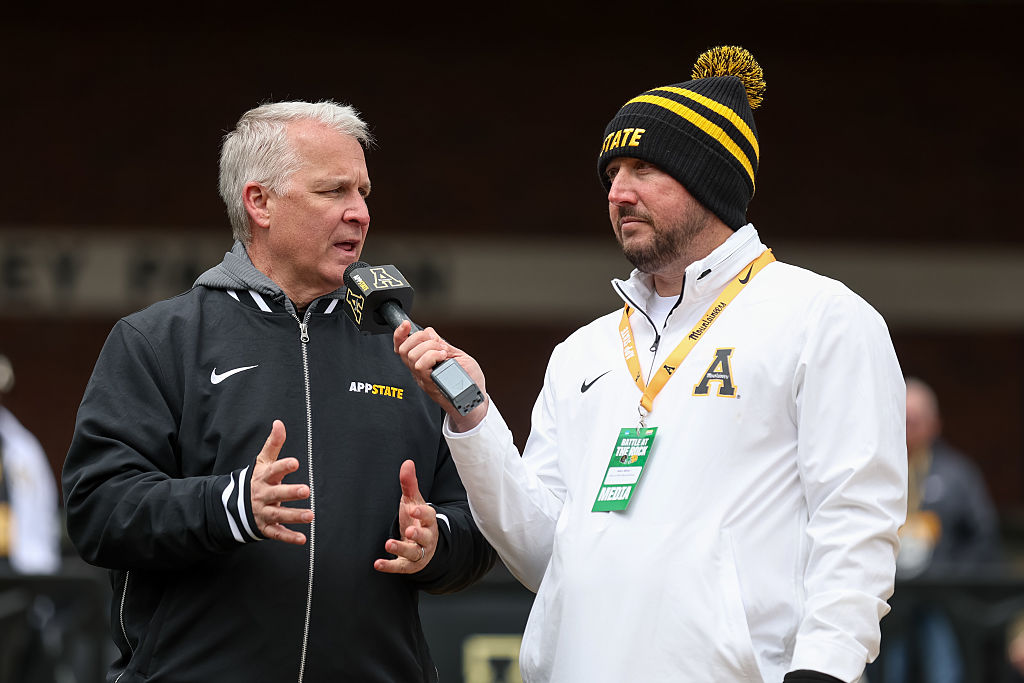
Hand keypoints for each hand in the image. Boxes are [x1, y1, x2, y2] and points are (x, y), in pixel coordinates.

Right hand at [251, 420, 311, 544]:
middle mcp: (262, 495)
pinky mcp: (264, 527)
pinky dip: (288, 537)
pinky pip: (276, 533)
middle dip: (290, 492)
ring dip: (294, 515)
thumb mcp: (262, 462)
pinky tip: (302, 539)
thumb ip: (273, 444)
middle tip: (306, 490)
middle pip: (276, 493)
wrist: (233, 505)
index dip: (283, 466)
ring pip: (278, 514)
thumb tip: (279, 422)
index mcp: (262, 477)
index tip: (295, 462)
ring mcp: (262, 512)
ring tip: (311, 515)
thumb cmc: (255, 480)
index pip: (273, 470)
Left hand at [374, 460, 437, 573]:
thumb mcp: (413, 501)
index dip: (421, 512)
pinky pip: (401, 567)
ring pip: (414, 553)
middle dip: (418, 533)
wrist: (424, 544)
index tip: (413, 509)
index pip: (428, 515)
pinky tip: (377, 564)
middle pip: (425, 536)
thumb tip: (407, 462)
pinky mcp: (409, 564)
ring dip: (402, 549)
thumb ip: (409, 484)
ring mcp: (418, 552)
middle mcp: (426, 537)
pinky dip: (389, 566)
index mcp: (428, 520)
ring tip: (389, 544)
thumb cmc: (416, 519)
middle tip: (409, 530)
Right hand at [393, 320, 487, 431]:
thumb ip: (442, 344)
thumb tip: (429, 332)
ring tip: (443, 352)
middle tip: (437, 343)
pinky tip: (443, 357)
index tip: (406, 324)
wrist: (476, 399)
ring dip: (429, 348)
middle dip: (420, 338)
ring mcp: (424, 379)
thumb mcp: (456, 355)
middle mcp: (420, 372)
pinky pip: (421, 367)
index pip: (403, 348)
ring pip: (412, 357)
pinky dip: (432, 356)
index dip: (400, 334)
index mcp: (423, 363)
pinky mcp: (429, 384)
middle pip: (405, 350)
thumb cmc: (469, 379)